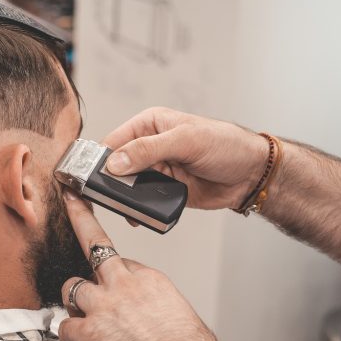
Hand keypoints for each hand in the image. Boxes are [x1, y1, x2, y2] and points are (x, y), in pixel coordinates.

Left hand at [57, 191, 239, 340]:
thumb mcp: (183, 318)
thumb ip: (159, 308)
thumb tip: (153, 318)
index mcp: (152, 279)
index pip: (125, 262)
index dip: (116, 276)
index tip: (112, 280)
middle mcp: (126, 285)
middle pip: (94, 244)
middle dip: (80, 220)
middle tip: (70, 202)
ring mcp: (104, 306)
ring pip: (71, 287)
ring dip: (73, 304)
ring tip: (82, 323)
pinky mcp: (89, 332)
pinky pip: (64, 326)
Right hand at [103, 107, 268, 211]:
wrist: (251, 174)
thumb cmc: (226, 145)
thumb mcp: (187, 140)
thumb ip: (149, 150)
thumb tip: (116, 163)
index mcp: (149, 124)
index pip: (113, 141)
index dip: (99, 159)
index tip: (89, 177)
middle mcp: (148, 146)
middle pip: (116, 166)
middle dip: (110, 182)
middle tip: (104, 198)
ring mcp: (156, 170)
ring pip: (127, 187)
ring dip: (123, 199)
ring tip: (123, 209)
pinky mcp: (165, 190)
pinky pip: (143, 202)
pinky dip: (138, 210)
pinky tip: (138, 216)